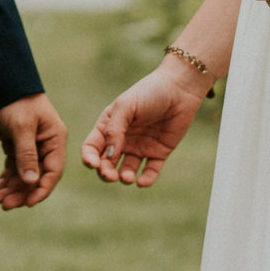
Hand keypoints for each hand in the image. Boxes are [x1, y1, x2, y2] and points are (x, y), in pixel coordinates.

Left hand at [0, 92, 66, 209]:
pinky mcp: (17, 146)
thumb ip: (27, 155)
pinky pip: (14, 168)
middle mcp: (46, 145)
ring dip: (11, 188)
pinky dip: (5, 179)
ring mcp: (32, 146)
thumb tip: (32, 182)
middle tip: (4, 205)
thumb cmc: (15, 101)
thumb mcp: (21, 128)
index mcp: (55, 139)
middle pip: (36, 177)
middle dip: (21, 192)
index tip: (27, 203)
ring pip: (24, 175)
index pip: (53, 171)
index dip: (41, 190)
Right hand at [82, 63, 210, 185]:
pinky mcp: (158, 152)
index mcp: (108, 126)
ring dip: (124, 177)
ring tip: (127, 177)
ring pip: (126, 170)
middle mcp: (122, 139)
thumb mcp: (126, 106)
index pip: (92, 147)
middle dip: (106, 172)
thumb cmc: (149, 92)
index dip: (89, 158)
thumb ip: (114, 130)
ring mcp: (140, 147)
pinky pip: (150, 171)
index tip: (93, 165)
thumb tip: (108, 157)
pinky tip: (142, 181)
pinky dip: (145, 179)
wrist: (180, 89)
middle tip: (111, 176)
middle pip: (107, 163)